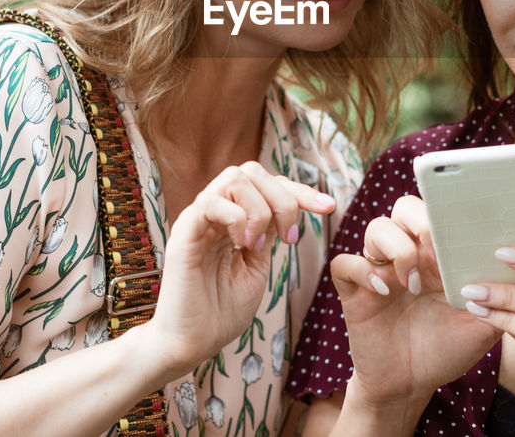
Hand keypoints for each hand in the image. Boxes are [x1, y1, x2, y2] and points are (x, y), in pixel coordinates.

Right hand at [146, 161, 335, 371]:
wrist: (190, 344)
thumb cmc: (221, 312)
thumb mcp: (256, 267)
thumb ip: (268, 235)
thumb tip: (285, 210)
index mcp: (232, 220)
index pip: (266, 185)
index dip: (300, 190)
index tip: (330, 207)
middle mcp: (214, 213)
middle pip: (251, 170)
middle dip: (283, 197)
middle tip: (289, 238)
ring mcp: (198, 219)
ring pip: (234, 177)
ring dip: (260, 209)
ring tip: (259, 245)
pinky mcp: (184, 233)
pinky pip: (210, 202)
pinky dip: (237, 217)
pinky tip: (242, 244)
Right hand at [331, 195, 498, 407]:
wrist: (410, 385)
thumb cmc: (446, 348)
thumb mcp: (484, 325)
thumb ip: (502, 296)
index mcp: (439, 254)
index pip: (439, 209)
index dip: (449, 211)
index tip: (464, 232)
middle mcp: (408, 254)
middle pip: (405, 207)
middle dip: (422, 222)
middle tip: (435, 254)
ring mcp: (380, 270)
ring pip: (376, 227)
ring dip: (397, 248)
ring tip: (413, 284)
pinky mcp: (354, 291)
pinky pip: (344, 264)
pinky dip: (362, 270)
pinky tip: (382, 291)